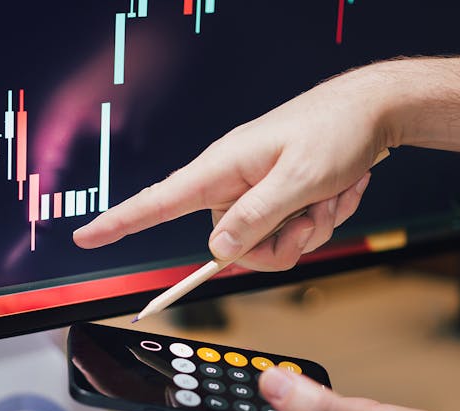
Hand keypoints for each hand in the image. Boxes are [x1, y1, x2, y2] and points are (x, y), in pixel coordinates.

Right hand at [74, 66, 394, 270]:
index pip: (158, 202)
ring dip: (308, 228)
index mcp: (222, 168)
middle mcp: (233, 182)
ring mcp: (256, 191)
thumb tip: (218, 250)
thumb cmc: (336, 132)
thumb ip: (257, 218)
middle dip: (282, 241)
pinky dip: (320, 219)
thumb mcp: (301, 179)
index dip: (120, 222)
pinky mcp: (277, 198)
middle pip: (232, 245)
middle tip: (315, 211)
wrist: (373, 112)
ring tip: (330, 194)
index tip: (85, 238)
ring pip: (267, 244)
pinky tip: (338, 191)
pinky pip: (290, 234)